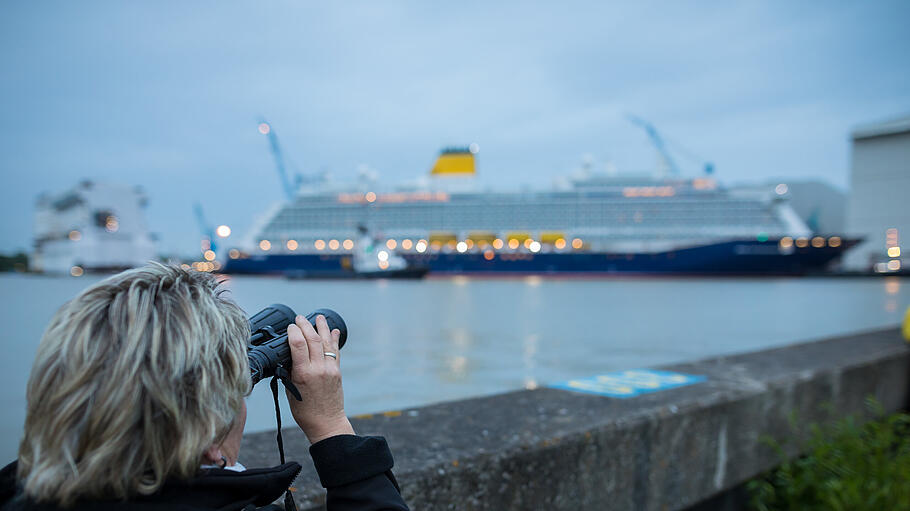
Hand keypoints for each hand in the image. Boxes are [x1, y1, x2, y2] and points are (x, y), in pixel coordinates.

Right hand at [286, 314, 354, 443]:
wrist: (326, 423)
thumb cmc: (304, 411)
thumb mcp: (290, 390)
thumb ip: (290, 371)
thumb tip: (289, 355)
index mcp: (303, 374)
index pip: (297, 345)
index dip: (293, 332)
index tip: (289, 326)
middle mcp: (318, 369)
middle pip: (312, 339)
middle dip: (305, 326)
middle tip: (299, 318)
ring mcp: (330, 369)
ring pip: (326, 342)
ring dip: (322, 327)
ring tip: (318, 317)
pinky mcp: (337, 371)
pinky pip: (335, 351)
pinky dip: (334, 340)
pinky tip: (333, 331)